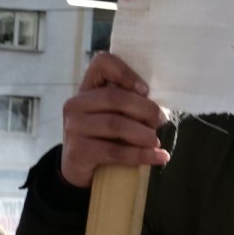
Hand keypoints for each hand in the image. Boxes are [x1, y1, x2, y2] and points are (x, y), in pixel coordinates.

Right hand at [60, 52, 169, 189]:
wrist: (81, 171)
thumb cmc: (104, 138)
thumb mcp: (114, 115)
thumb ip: (128, 105)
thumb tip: (159, 110)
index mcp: (87, 89)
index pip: (102, 63)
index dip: (126, 72)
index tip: (145, 90)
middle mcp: (75, 104)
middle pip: (115, 97)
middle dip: (145, 110)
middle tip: (160, 121)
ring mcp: (73, 127)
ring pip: (116, 125)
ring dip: (144, 134)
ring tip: (156, 141)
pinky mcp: (77, 151)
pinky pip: (115, 151)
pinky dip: (141, 155)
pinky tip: (158, 157)